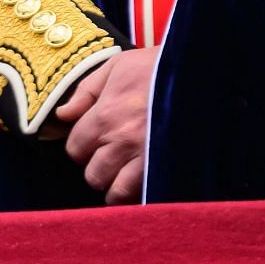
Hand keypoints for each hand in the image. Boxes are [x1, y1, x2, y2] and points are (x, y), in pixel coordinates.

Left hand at [55, 45, 156, 204]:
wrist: (201, 72)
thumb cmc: (157, 67)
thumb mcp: (116, 67)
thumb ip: (85, 91)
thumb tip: (63, 114)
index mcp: (105, 116)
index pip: (75, 149)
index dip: (82, 146)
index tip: (93, 141)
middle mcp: (122, 141)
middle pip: (93, 176)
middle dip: (98, 169)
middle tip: (111, 158)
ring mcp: (147, 158)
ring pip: (118, 194)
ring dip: (118, 187)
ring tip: (124, 175)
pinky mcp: (169, 167)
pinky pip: (146, 197)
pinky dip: (140, 195)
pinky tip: (143, 184)